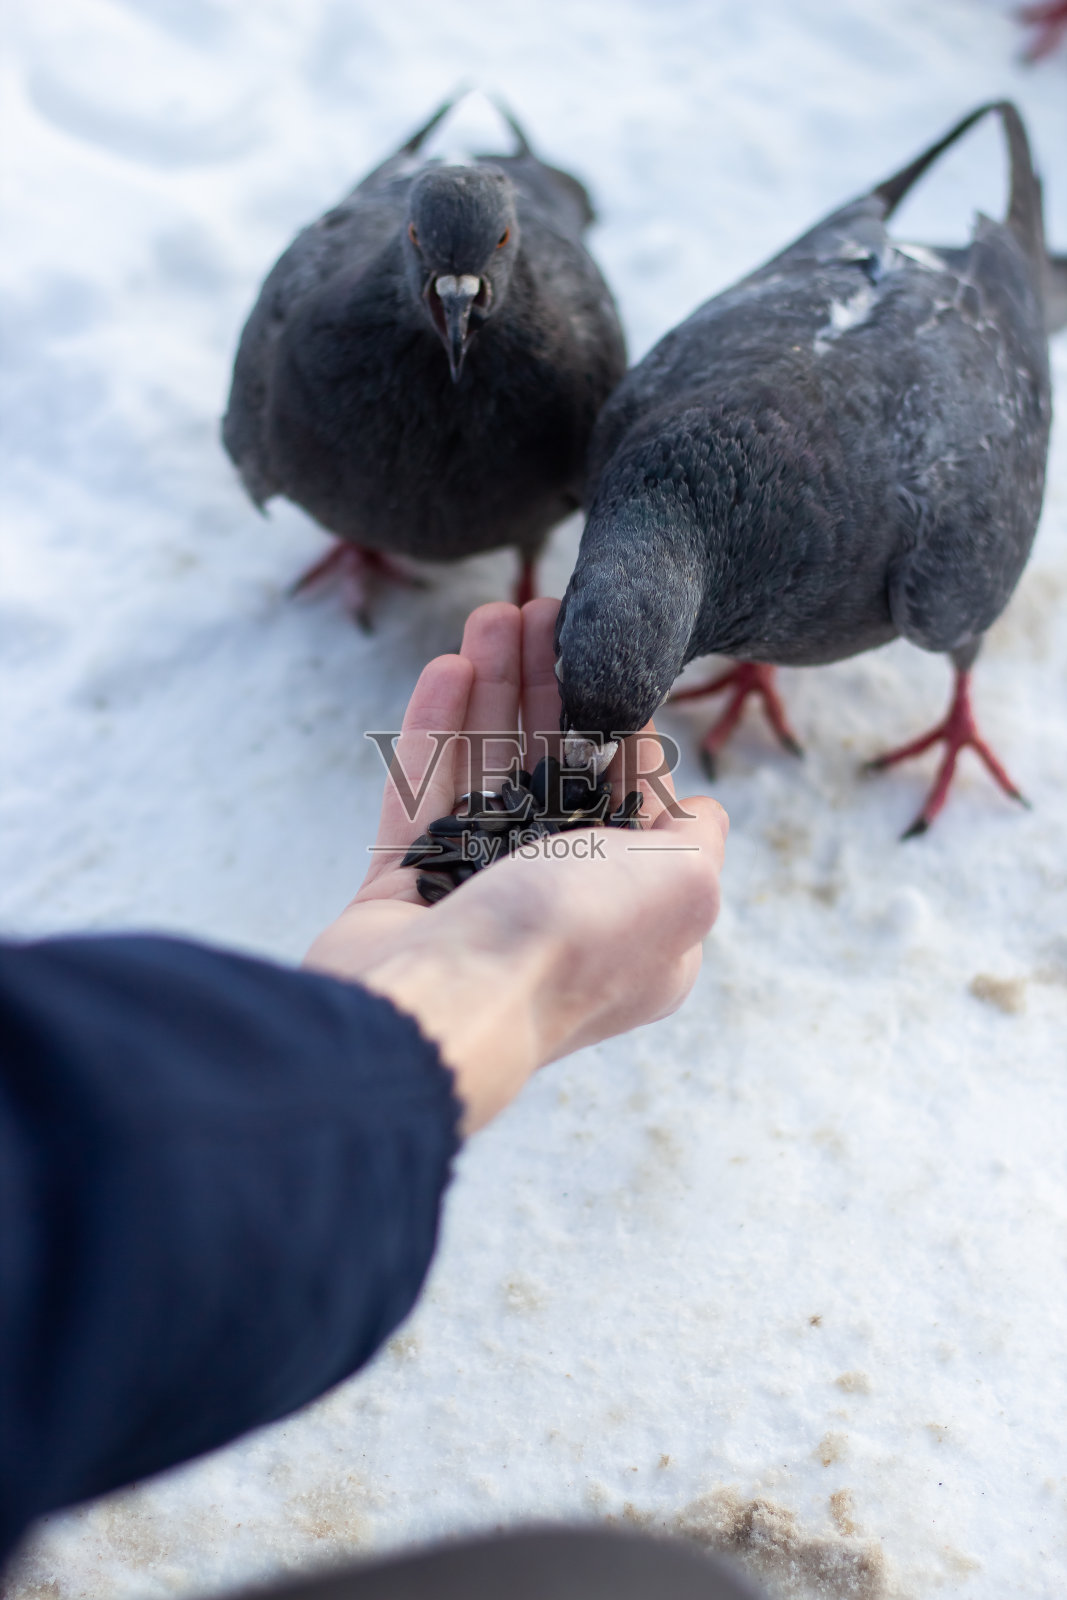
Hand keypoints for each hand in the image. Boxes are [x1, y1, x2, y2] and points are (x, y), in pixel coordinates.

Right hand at [305, 600, 727, 1133]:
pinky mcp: (402, 890)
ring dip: (493, 689)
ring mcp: (475, 896)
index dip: (619, 716)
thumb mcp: (683, 887)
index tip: (603, 647)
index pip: (631, 794)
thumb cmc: (573, 942)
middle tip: (538, 606)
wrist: (446, 1003)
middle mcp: (559, 903)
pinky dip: (436, 732)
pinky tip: (448, 667)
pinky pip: (421, 795)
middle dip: (549, 685)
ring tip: (492, 614)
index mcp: (635, 911)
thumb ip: (697, 840)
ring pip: (486, 771)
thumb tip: (701, 806)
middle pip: (554, 769)